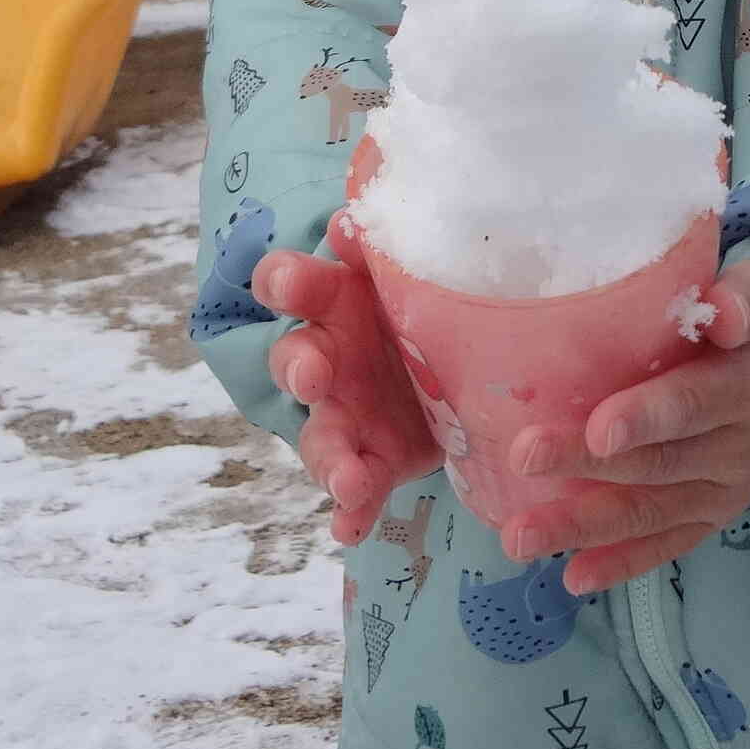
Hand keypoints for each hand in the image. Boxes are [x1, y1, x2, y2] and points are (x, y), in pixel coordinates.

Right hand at [254, 217, 442, 547]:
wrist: (467, 370)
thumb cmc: (423, 304)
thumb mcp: (409, 272)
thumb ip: (382, 250)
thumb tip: (350, 222)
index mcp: (335, 299)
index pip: (291, 283)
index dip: (282, 282)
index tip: (285, 285)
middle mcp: (329, 357)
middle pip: (295, 361)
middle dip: (299, 368)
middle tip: (313, 377)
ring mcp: (348, 414)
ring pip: (322, 437)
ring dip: (328, 458)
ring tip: (344, 478)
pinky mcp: (375, 461)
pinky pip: (357, 491)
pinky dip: (351, 510)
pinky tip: (349, 526)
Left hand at [494, 260, 749, 594]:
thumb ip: (745, 298)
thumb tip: (722, 311)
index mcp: (743, 389)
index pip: (691, 405)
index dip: (646, 419)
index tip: (598, 430)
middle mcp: (734, 450)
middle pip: (654, 463)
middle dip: (584, 468)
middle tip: (522, 460)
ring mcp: (723, 491)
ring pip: (650, 513)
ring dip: (585, 528)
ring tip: (521, 539)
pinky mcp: (713, 515)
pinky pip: (668, 544)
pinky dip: (623, 563)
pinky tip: (573, 577)